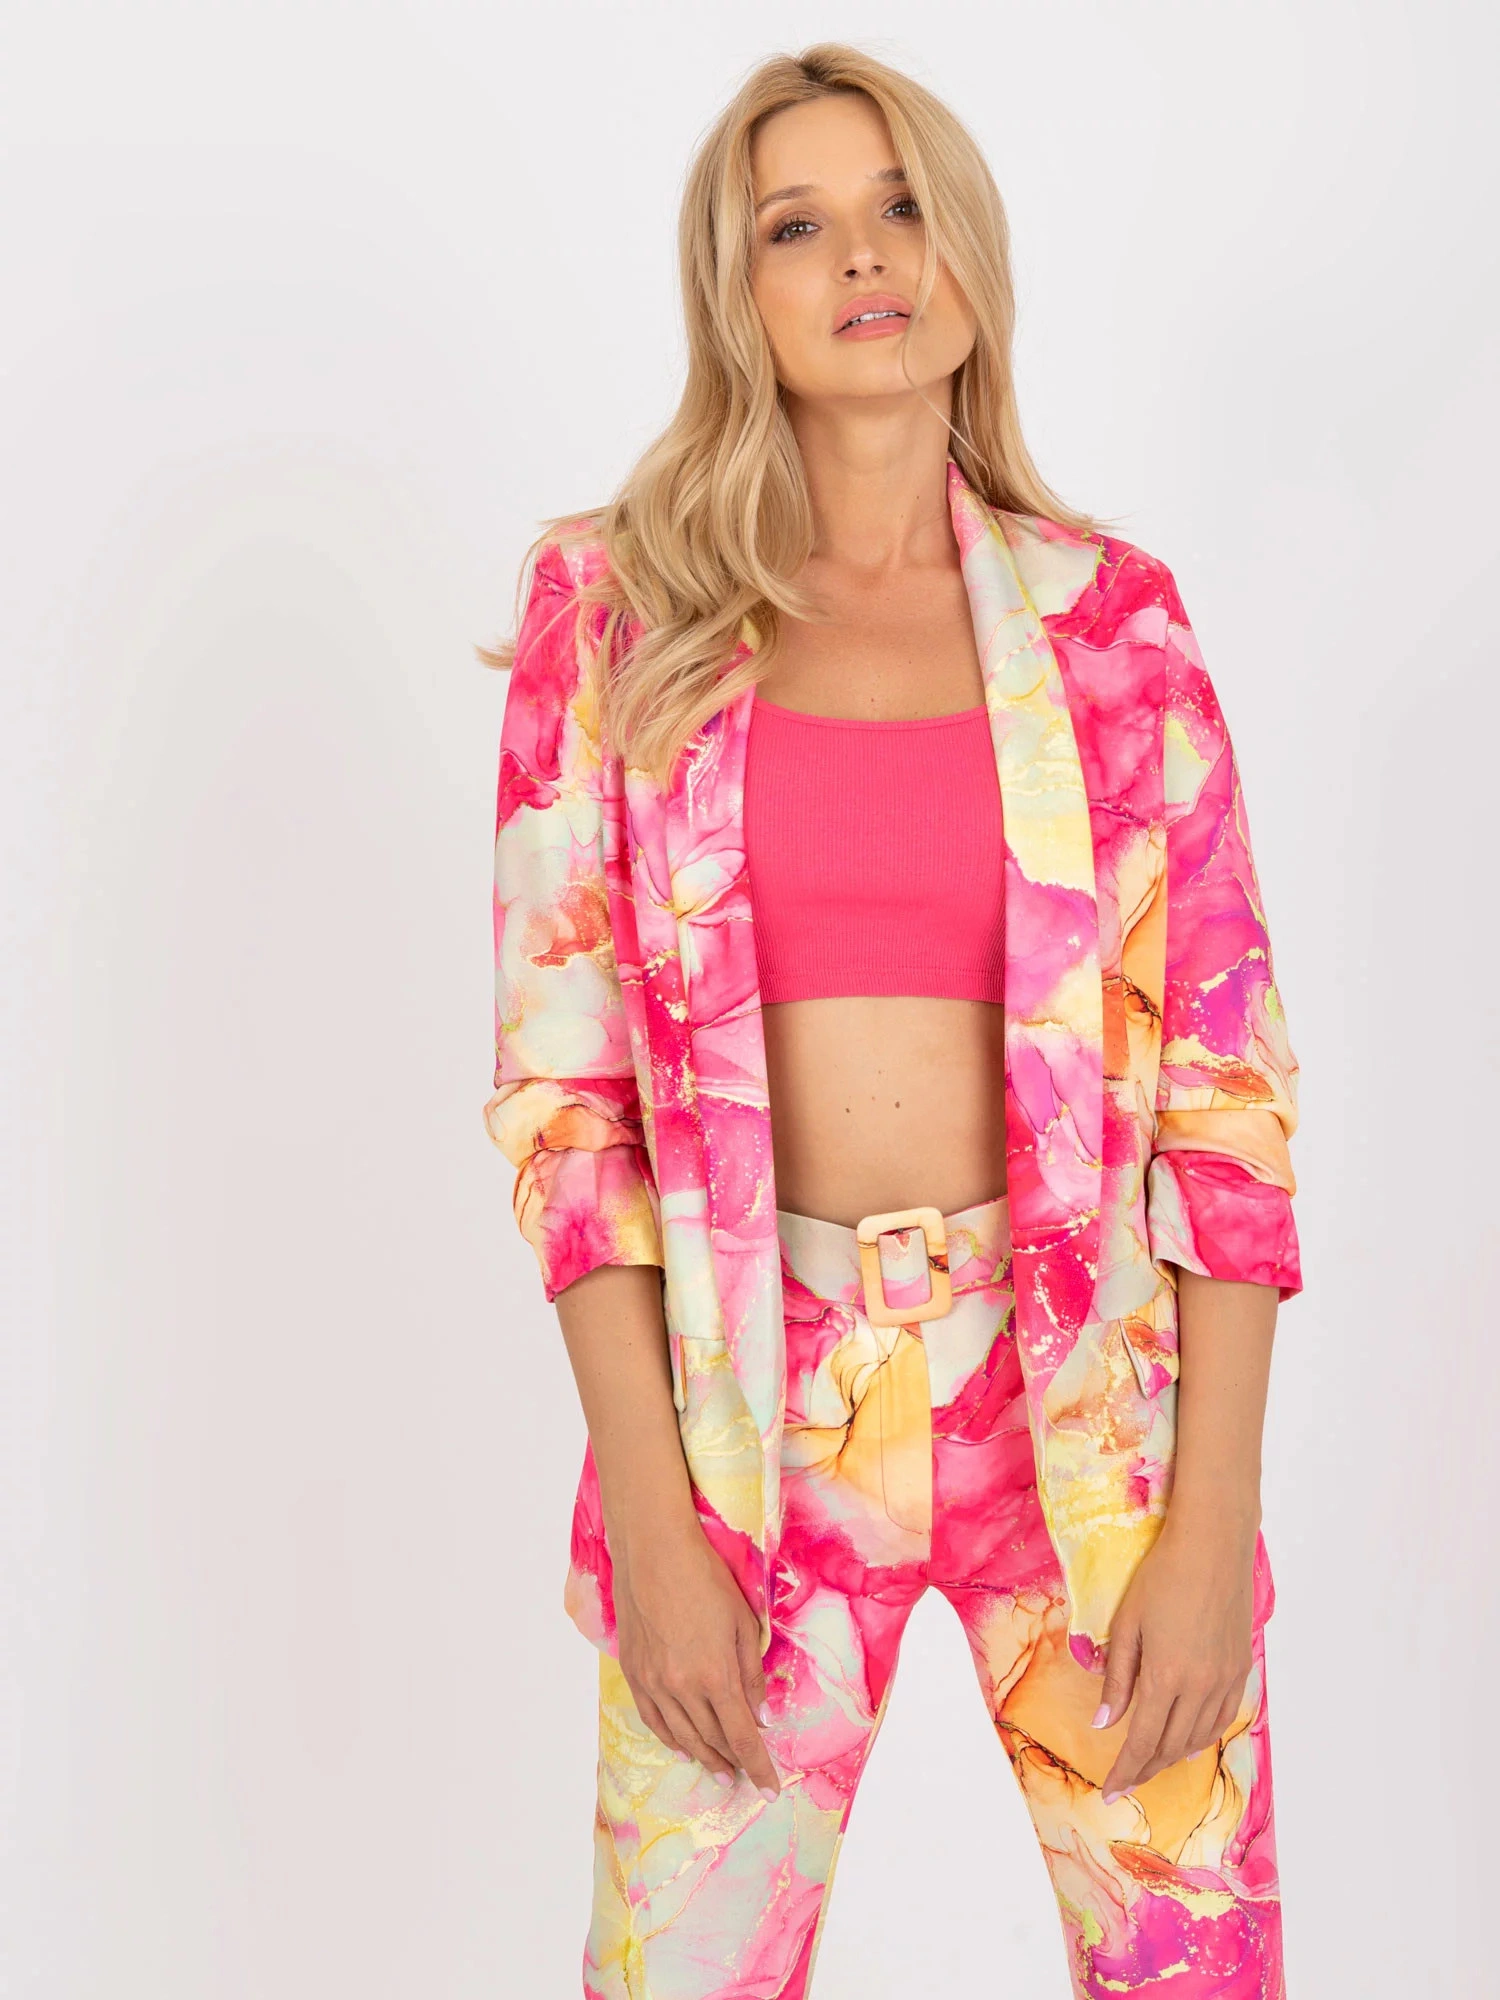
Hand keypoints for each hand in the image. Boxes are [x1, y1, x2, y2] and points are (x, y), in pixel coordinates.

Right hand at [612, 1516, 780, 1800]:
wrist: (654, 1551)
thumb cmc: (706, 1578)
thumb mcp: (743, 1622)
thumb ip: (752, 1673)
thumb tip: (762, 1715)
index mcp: (715, 1676)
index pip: (742, 1737)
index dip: (758, 1766)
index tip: (769, 1788)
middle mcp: (682, 1688)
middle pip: (712, 1740)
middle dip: (733, 1762)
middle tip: (745, 1776)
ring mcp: (653, 1683)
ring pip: (681, 1736)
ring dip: (703, 1756)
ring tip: (719, 1770)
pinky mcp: (634, 1672)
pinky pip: (653, 1719)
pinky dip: (670, 1738)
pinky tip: (682, 1746)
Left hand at [1094, 1514, 1256, 1801]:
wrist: (1212, 1547)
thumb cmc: (1161, 1577)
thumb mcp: (1126, 1624)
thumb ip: (1118, 1677)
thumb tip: (1105, 1723)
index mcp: (1166, 1677)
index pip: (1142, 1741)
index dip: (1125, 1771)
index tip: (1110, 1792)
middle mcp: (1200, 1687)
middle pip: (1170, 1746)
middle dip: (1145, 1769)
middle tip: (1125, 1782)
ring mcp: (1225, 1680)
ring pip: (1198, 1737)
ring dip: (1172, 1756)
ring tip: (1150, 1765)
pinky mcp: (1240, 1668)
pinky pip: (1221, 1718)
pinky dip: (1202, 1736)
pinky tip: (1189, 1740)